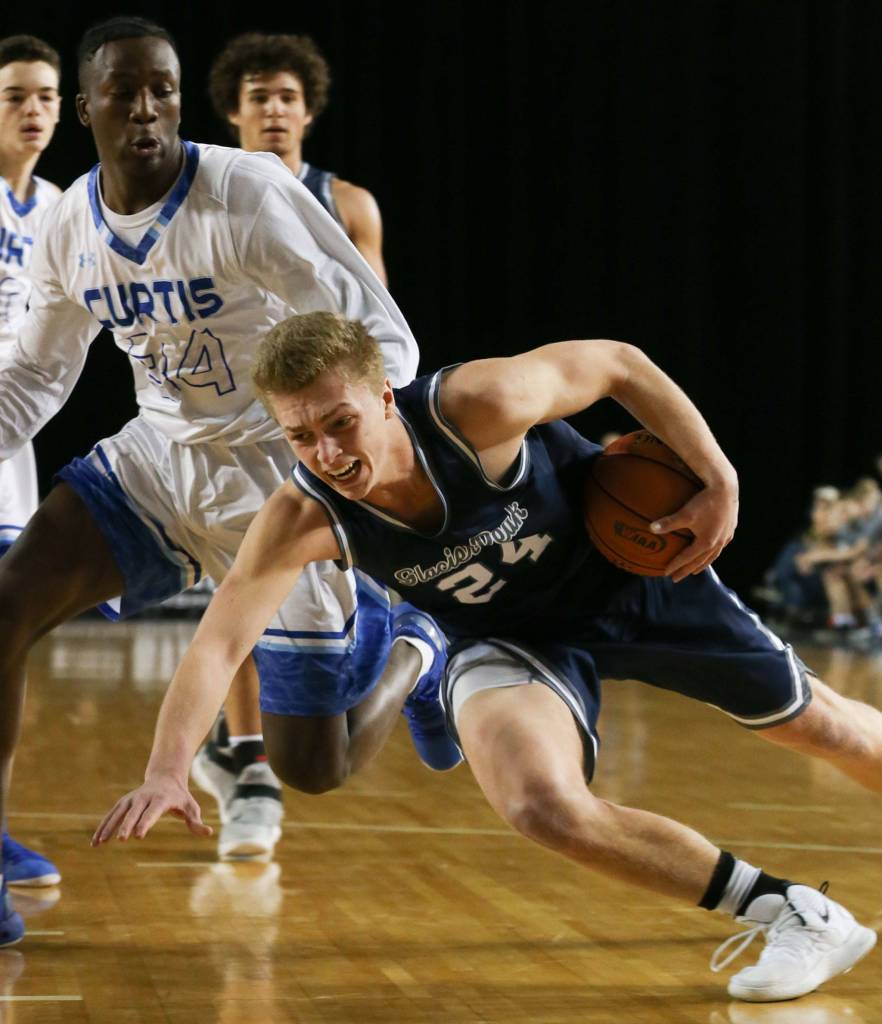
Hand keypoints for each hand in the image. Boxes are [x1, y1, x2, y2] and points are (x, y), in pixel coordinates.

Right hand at [91, 774, 212, 845]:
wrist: (166, 777)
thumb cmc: (180, 797)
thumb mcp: (191, 807)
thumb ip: (196, 822)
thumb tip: (208, 833)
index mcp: (161, 799)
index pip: (152, 812)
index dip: (146, 822)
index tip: (138, 835)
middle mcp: (144, 797)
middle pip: (134, 812)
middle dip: (127, 825)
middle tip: (122, 839)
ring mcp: (132, 799)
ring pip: (118, 813)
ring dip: (108, 827)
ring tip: (98, 843)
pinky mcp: (124, 802)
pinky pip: (112, 815)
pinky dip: (103, 826)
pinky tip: (96, 841)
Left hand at [651, 481, 738, 582]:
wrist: (726, 488)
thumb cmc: (704, 501)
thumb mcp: (685, 513)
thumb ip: (668, 523)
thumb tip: (650, 528)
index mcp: (706, 543)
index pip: (687, 559)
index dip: (676, 566)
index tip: (666, 573)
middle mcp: (718, 543)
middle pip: (700, 562)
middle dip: (687, 570)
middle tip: (676, 578)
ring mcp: (725, 537)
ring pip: (712, 556)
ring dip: (702, 564)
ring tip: (694, 570)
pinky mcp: (730, 529)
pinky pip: (720, 546)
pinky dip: (712, 552)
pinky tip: (709, 550)